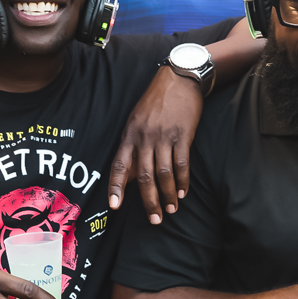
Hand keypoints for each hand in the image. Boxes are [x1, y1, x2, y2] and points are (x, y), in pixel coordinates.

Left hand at [107, 66, 202, 223]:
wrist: (178, 79)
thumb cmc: (156, 102)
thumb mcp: (136, 120)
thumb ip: (132, 146)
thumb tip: (128, 176)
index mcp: (129, 135)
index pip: (119, 166)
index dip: (115, 187)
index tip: (114, 206)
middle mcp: (144, 137)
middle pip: (143, 176)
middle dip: (149, 201)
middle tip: (154, 219)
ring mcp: (164, 136)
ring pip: (164, 173)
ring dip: (168, 195)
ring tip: (171, 210)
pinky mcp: (183, 134)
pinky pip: (182, 163)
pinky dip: (183, 181)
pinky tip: (183, 192)